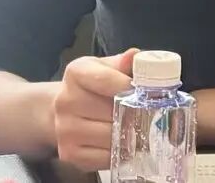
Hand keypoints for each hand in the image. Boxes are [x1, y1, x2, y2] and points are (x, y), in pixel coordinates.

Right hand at [51, 49, 138, 171]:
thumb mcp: (105, 67)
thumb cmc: (93, 85)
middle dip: (133, 113)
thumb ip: (122, 62)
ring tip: (138, 128)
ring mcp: (64, 129)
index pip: (106, 79)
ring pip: (110, 136)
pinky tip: (123, 143)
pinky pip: (104, 158)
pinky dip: (119, 153)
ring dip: (129, 135)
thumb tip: (135, 56)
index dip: (129, 86)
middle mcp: (65, 101)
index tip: (145, 91)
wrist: (66, 109)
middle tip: (149, 114)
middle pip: (111, 111)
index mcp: (75, 73)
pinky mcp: (69, 154)